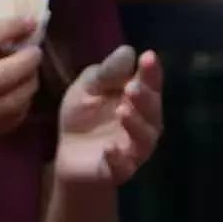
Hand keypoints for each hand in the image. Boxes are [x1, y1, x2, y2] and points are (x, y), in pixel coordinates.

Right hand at [0, 18, 42, 152]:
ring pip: (12, 100)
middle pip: (4, 75)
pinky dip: (21, 105)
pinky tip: (18, 95)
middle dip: (28, 60)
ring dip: (28, 83)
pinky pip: (8, 121)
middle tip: (35, 50)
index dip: (10, 28)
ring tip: (29, 72)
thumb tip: (2, 40)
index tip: (29, 21)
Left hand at [55, 46, 163, 183]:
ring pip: (144, 138)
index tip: (148, 56)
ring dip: (135, 124)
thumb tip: (128, 51)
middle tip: (132, 87)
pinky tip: (109, 148)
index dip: (151, 72)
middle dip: (145, 98)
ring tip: (123, 111)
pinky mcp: (120, 170)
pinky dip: (117, 158)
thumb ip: (105, 73)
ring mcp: (133, 149)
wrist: (69, 158)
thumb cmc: (83, 118)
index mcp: (137, 101)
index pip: (149, 84)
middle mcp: (143, 124)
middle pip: (152, 111)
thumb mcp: (86, 89)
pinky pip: (123, 165)